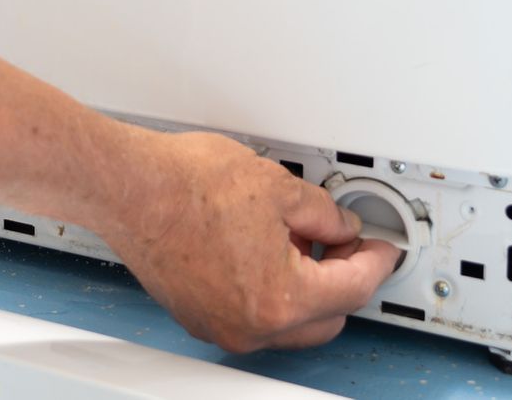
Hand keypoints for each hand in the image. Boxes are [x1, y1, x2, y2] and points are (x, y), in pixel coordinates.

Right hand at [99, 130, 403, 351]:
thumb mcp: (279, 186)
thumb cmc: (186, 184)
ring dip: (306, 289)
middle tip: (342, 239)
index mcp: (280, 299)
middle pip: (327, 318)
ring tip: (298, 237)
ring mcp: (222, 327)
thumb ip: (325, 214)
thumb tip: (342, 226)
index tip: (383, 246)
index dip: (377, 260)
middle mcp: (252, 327)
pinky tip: (264, 250)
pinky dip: (270, 292)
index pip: (353, 288)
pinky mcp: (199, 317)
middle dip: (342, 279)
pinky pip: (254, 317)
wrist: (128, 187)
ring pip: (290, 323)